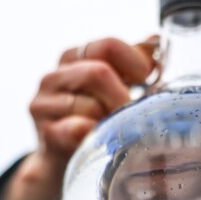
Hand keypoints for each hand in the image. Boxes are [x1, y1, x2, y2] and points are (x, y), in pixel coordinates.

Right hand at [0, 36, 157, 199]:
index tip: (147, 78)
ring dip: (110, 121)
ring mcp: (44, 104)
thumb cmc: (93, 117)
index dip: (135, 60)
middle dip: (123, 96)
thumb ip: (132, 63)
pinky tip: (99, 141)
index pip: (107, 45)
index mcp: (72, 57)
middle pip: (98, 73)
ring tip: (115, 131)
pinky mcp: (46, 133)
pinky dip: (96, 136)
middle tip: (134, 114)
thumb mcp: (113, 85)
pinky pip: (79, 130)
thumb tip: (156, 40)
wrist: (64, 159)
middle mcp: (53, 76)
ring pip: (91, 105)